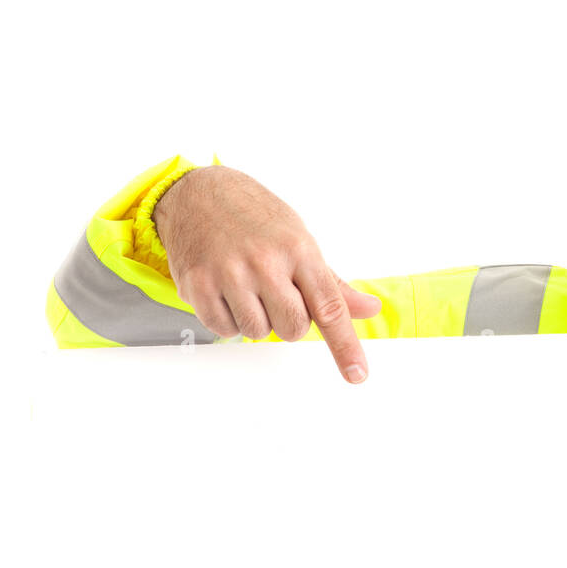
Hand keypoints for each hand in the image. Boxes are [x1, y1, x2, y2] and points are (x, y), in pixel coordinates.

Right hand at [154, 166, 381, 382]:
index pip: (330, 307)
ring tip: (248, 287)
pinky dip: (229, 320)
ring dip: (258, 320)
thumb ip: (332, 284)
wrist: (199, 193)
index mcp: (299, 250)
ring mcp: (229, 273)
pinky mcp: (197, 285)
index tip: (357, 373)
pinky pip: (224, 330)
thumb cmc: (258, 220)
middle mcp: (265, 262)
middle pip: (293, 328)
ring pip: (258, 333)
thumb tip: (370, 309)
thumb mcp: (301, 241)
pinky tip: (227, 291)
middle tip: (277, 293)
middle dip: (290, 321)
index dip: (346, 345)